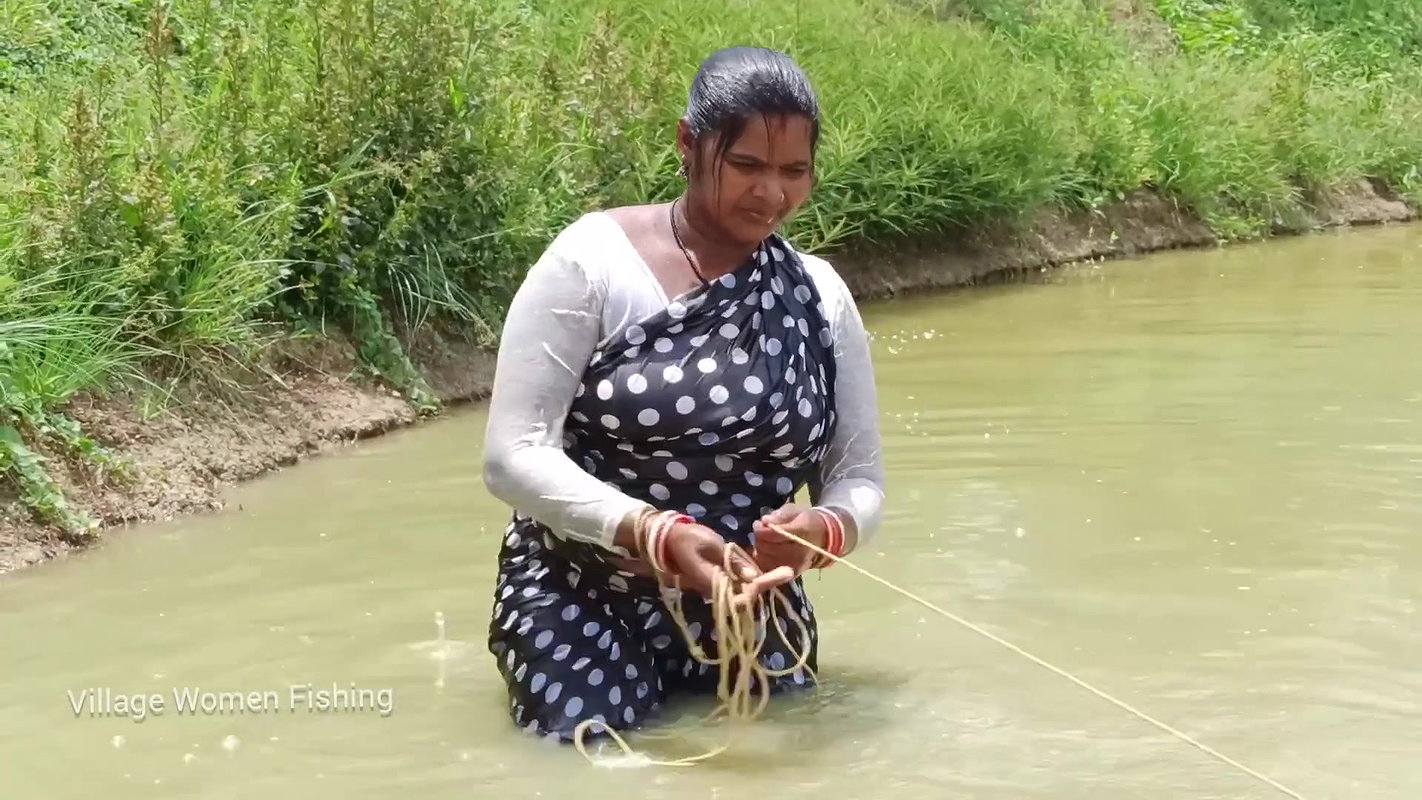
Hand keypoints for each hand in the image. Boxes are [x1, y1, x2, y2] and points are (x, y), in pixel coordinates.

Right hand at [663, 521, 795, 608]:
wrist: (668, 540)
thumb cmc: (686, 540)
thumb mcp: (710, 545)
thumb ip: (732, 561)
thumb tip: (753, 577)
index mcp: (712, 581)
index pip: (740, 592)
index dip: (759, 587)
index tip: (775, 576)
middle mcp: (717, 588)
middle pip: (746, 592)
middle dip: (767, 583)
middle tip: (787, 571)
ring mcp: (719, 584)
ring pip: (745, 588)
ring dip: (764, 581)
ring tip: (785, 571)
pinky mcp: (720, 577)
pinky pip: (740, 581)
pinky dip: (755, 577)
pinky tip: (771, 570)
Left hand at [750, 502, 827, 575]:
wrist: (823, 538)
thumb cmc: (807, 521)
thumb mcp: (795, 511)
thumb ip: (780, 515)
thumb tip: (765, 520)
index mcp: (801, 533)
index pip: (773, 534)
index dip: (761, 529)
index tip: (759, 523)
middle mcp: (799, 552)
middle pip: (766, 548)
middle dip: (759, 539)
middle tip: (761, 532)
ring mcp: (795, 565)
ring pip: (765, 559)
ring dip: (760, 550)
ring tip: (764, 542)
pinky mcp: (792, 574)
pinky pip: (769, 568)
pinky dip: (764, 560)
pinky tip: (767, 552)